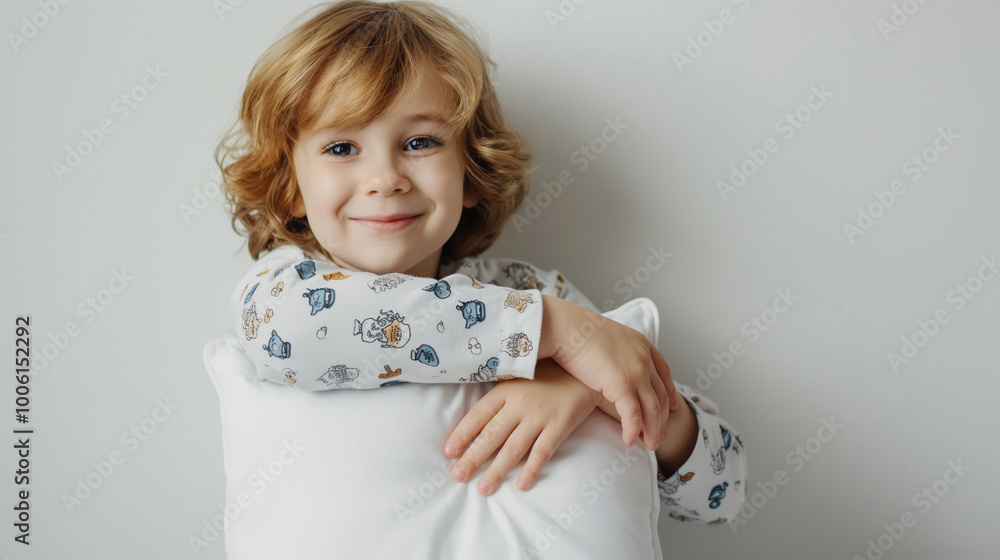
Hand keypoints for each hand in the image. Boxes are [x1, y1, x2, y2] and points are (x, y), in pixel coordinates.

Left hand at [442, 359, 600, 495]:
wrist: (583, 374)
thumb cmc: (544, 379)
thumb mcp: (517, 380)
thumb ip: (498, 399)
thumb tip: (472, 424)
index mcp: (505, 390)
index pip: (478, 415)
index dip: (462, 434)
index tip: (448, 452)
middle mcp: (520, 403)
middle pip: (492, 435)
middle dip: (473, 458)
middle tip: (457, 477)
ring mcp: (540, 416)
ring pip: (514, 448)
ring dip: (497, 470)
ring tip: (484, 489)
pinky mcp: (560, 426)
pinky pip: (543, 451)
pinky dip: (532, 469)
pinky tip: (521, 485)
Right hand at [543, 296, 678, 450]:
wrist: (566, 327)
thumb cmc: (576, 332)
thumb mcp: (606, 338)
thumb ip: (616, 353)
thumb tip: (610, 365)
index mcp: (642, 344)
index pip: (665, 373)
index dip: (670, 393)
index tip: (674, 407)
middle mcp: (644, 358)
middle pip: (661, 395)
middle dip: (663, 419)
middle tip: (660, 436)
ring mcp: (636, 372)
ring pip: (653, 409)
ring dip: (653, 430)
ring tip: (650, 445)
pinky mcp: (622, 385)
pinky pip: (633, 416)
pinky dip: (633, 431)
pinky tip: (629, 440)